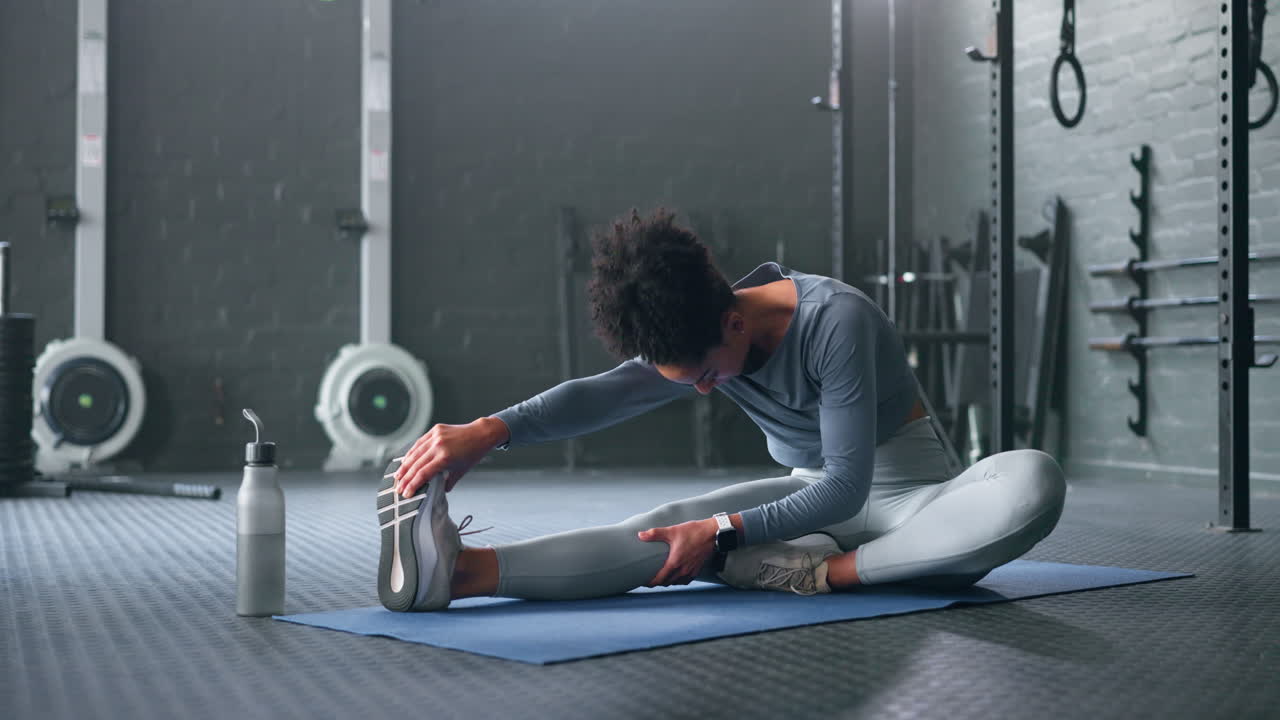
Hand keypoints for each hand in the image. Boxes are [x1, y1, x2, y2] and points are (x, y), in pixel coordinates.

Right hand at [392, 418, 507, 496]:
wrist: (481, 434)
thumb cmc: (473, 454)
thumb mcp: (461, 471)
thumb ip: (448, 482)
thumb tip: (438, 491)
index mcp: (445, 458)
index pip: (423, 474)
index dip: (412, 485)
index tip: (406, 493)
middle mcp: (438, 446)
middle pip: (416, 465)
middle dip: (405, 478)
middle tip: (398, 487)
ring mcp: (436, 436)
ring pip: (415, 453)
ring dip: (404, 465)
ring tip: (398, 476)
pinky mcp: (436, 430)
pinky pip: (420, 442)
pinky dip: (412, 452)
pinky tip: (406, 460)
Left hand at [637, 518, 718, 586]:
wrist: (712, 534)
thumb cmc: (692, 532)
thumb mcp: (672, 531)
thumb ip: (655, 534)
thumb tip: (640, 535)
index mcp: (674, 562)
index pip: (659, 579)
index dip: (650, 583)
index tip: (643, 582)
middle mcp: (682, 570)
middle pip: (667, 583)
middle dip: (657, 583)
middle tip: (650, 580)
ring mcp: (691, 571)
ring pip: (676, 583)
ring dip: (668, 582)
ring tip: (662, 579)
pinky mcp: (697, 569)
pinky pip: (686, 580)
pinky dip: (679, 581)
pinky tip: (677, 577)